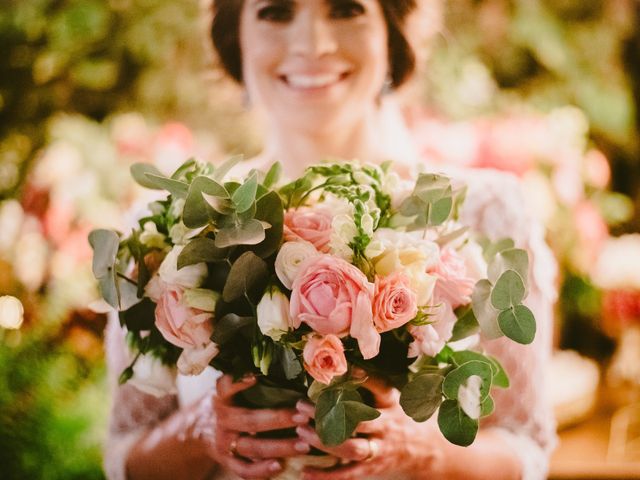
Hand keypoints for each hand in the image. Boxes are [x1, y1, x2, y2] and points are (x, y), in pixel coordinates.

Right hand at [199, 375, 310, 478]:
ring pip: (251, 447)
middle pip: (250, 420)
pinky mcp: (227, 461)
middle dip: (278, 419)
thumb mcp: (235, 387)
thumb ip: (253, 381)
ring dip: (279, 447)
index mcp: (224, 398)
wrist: (204, 428)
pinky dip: (261, 470)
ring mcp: (224, 442)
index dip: (238, 382)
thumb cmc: (233, 402)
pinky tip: (279, 466)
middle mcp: (223, 419)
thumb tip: (291, 373)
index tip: (255, 377)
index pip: (226, 387)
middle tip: (303, 417)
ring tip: (303, 445)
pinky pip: (243, 469)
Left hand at [294, 376, 444, 479]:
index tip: (337, 373)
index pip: (380, 387)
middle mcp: (386, 426)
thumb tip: (349, 365)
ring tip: (301, 431)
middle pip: (358, 420)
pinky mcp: (371, 469)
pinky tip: (305, 472)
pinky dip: (325, 476)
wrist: (427, 451)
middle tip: (302, 406)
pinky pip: (347, 475)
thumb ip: (372, 383)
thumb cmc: (401, 417)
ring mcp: (380, 449)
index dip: (362, 379)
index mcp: (391, 404)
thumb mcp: (392, 397)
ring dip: (324, 441)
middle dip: (329, 414)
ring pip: (351, 448)